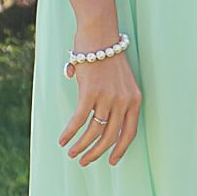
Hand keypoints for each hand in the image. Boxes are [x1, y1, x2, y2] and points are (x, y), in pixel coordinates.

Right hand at [60, 46, 141, 165]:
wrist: (100, 34)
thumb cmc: (106, 54)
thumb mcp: (120, 79)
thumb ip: (112, 98)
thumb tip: (90, 112)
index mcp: (134, 99)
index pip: (130, 132)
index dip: (120, 149)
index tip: (112, 161)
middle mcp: (124, 101)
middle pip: (111, 136)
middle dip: (97, 152)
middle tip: (85, 161)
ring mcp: (108, 97)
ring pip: (94, 131)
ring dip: (81, 146)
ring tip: (72, 153)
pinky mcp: (91, 93)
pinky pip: (79, 120)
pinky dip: (70, 132)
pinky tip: (62, 140)